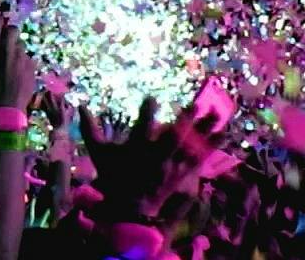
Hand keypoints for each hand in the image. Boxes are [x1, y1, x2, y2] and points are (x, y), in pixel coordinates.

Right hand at [0, 16, 34, 110]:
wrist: (7, 106)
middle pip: (13, 29)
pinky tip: (20, 72)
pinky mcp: (31, 64)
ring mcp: (21, 55)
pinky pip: (28, 57)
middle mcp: (7, 48)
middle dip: (10, 33)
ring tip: (13, 61)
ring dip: (17, 49)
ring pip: (21, 44)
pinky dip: (24, 62)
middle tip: (7, 40)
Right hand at [79, 97, 223, 222]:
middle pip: (174, 137)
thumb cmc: (113, 176)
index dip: (147, 111)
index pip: (142, 127)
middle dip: (185, 122)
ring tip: (217, 113)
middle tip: (196, 105)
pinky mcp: (182, 173)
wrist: (129, 206)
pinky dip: (212, 146)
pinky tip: (224, 133)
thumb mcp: (98, 152)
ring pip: (192, 146)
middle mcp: (157, 157)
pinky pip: (200, 158)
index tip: (151, 98)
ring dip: (205, 130)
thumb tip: (80, 106)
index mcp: (136, 150)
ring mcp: (172, 166)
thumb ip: (90, 129)